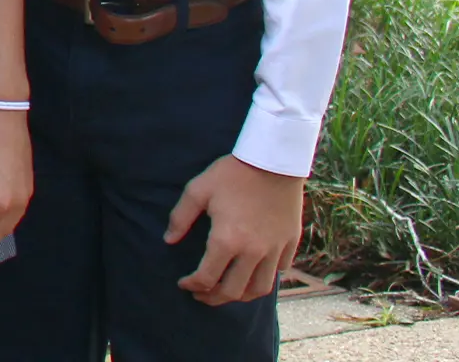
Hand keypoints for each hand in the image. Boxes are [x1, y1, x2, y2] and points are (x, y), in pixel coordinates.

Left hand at [168, 155, 303, 304]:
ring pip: (259, 288)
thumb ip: (180, 217)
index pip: (206, 278)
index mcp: (227, 240)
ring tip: (227, 291)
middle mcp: (253, 251)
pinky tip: (253, 272)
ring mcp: (275, 249)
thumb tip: (169, 240)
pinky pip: (279, 271)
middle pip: (233, 291)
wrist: (274, 160)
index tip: (183, 283)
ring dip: (241, 296)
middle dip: (213, 298)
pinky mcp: (290, 243)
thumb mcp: (198, 190)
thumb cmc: (232, 173)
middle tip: (201, 295)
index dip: (192, 285)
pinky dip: (265, 277)